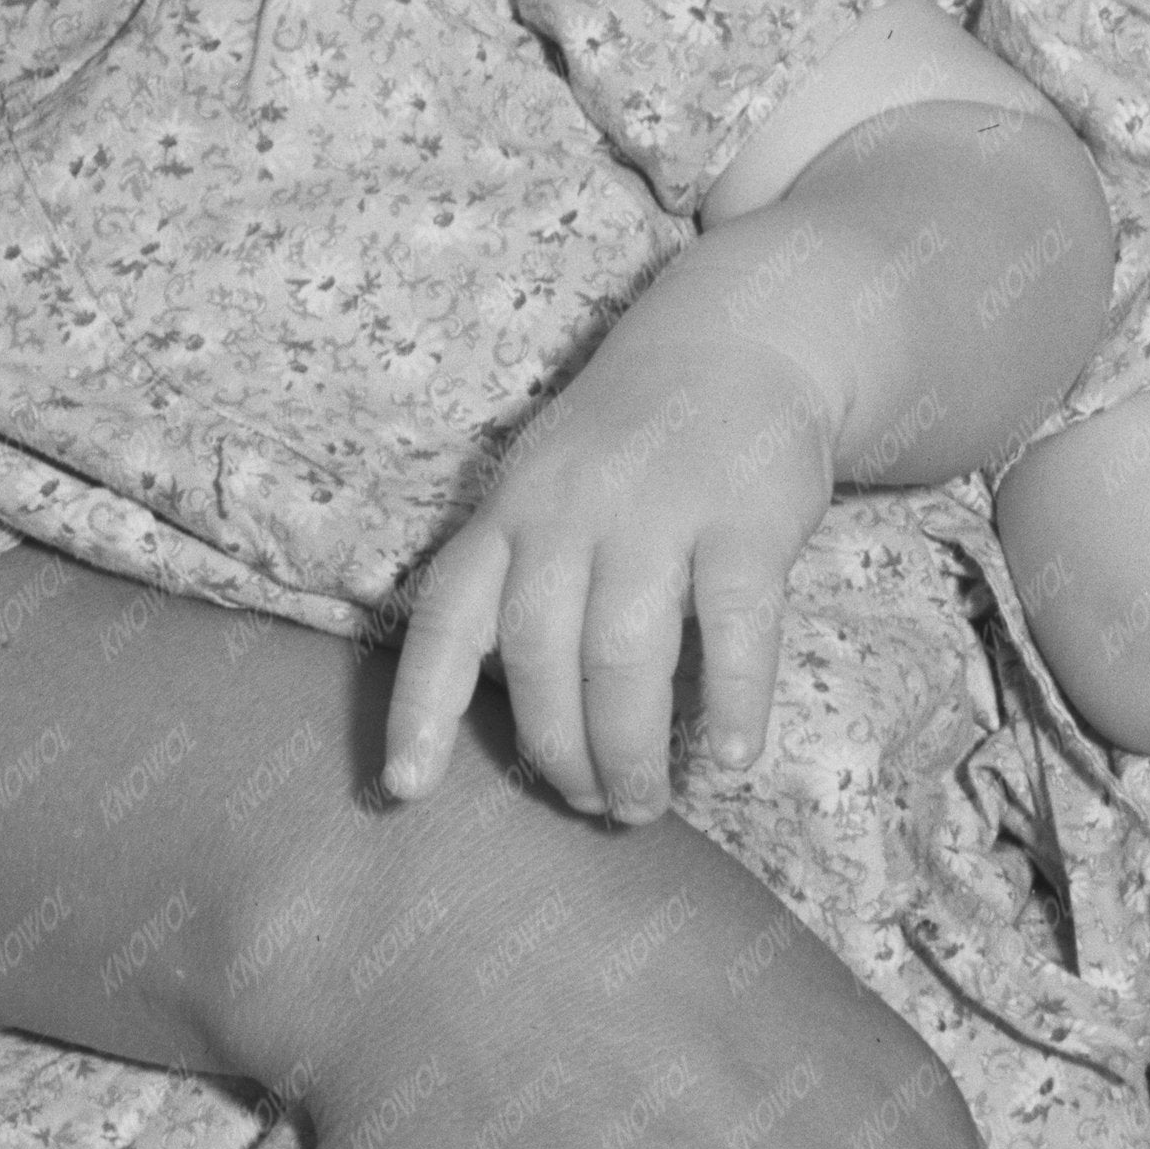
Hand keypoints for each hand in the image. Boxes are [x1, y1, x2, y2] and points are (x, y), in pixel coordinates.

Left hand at [383, 287, 837, 821]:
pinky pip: (733, 627)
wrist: (737, 340)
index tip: (404, 788)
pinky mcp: (745, 516)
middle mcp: (569, 507)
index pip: (447, 615)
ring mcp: (657, 507)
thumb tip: (528, 728)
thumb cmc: (625, 447)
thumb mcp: (544, 489)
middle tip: (594, 807)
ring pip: (622, 654)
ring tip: (643, 803)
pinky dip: (732, 701)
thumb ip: (522, 583)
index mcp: (510, 509)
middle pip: (539, 654)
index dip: (420, 705)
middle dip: (560, 752)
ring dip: (630, 748)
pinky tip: (730, 756)